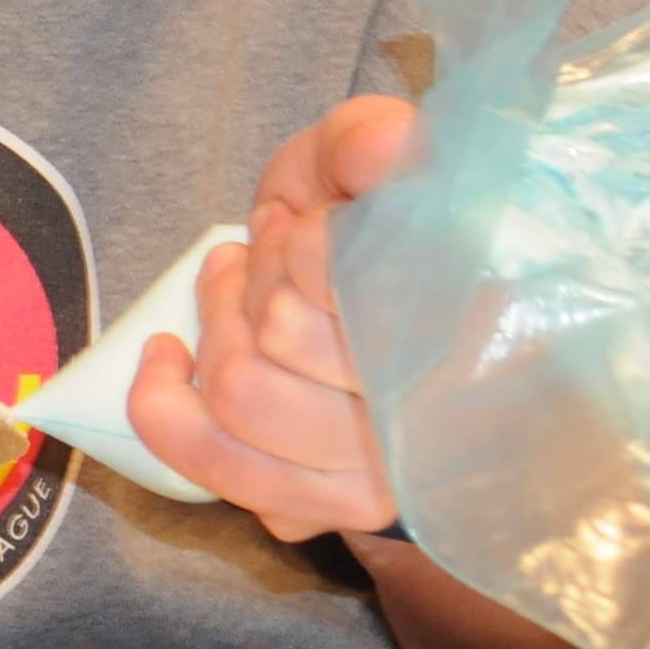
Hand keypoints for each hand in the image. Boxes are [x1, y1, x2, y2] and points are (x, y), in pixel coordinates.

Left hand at [129, 96, 414, 541]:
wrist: (371, 277)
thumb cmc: (377, 216)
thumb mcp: (379, 152)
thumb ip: (376, 141)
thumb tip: (386, 148)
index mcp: (484, 325)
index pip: (345, 284)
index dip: (300, 246)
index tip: (304, 222)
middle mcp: (443, 418)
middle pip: (280, 335)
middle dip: (250, 279)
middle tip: (261, 251)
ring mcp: (389, 475)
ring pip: (241, 395)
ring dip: (216, 326)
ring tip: (230, 286)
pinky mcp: (328, 507)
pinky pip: (219, 466)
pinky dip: (165, 403)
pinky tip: (169, 355)